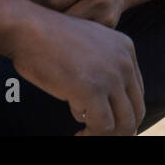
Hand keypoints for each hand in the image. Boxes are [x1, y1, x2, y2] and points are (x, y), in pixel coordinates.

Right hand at [9, 3, 145, 135]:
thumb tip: (105, 104)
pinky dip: (90, 136)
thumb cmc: (48, 40)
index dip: (123, 114)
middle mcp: (124, 61)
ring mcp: (110, 75)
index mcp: (126, 48)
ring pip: (123, 124)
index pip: (136, 93)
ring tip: (85, 136)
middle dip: (120, 130)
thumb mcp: (87, 46)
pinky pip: (102, 127)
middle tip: (97, 134)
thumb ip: (102, 66)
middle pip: (136, 110)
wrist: (28, 28)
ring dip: (104, 135)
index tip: (106, 124)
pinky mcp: (92, 90)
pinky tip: (77, 134)